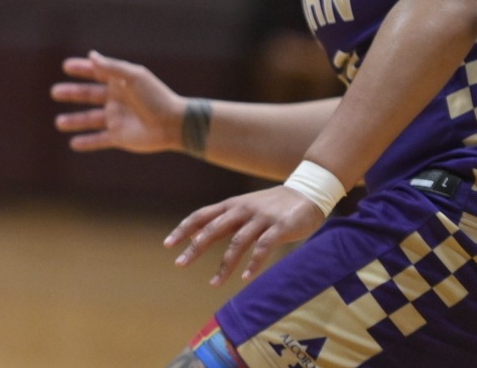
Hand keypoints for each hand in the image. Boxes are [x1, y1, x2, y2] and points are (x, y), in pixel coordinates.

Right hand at [52, 51, 183, 153]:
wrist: (174, 124)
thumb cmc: (156, 97)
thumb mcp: (133, 77)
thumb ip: (111, 67)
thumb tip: (91, 56)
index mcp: (120, 83)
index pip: (97, 73)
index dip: (81, 69)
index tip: (66, 66)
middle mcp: (117, 100)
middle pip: (88, 96)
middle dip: (71, 94)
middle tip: (54, 92)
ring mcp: (117, 119)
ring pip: (90, 120)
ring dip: (74, 121)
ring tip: (58, 122)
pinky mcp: (120, 137)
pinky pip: (100, 140)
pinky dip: (87, 143)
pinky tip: (73, 144)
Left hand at [163, 185, 325, 285]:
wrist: (309, 192)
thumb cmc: (273, 204)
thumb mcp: (245, 208)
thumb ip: (225, 221)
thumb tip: (197, 238)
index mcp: (231, 205)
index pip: (201, 216)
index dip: (183, 229)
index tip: (168, 244)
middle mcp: (242, 210)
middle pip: (213, 230)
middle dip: (195, 248)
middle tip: (180, 264)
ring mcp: (261, 218)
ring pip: (237, 242)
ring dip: (224, 264)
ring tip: (214, 283)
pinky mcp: (280, 227)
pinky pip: (263, 248)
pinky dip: (253, 264)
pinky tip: (245, 278)